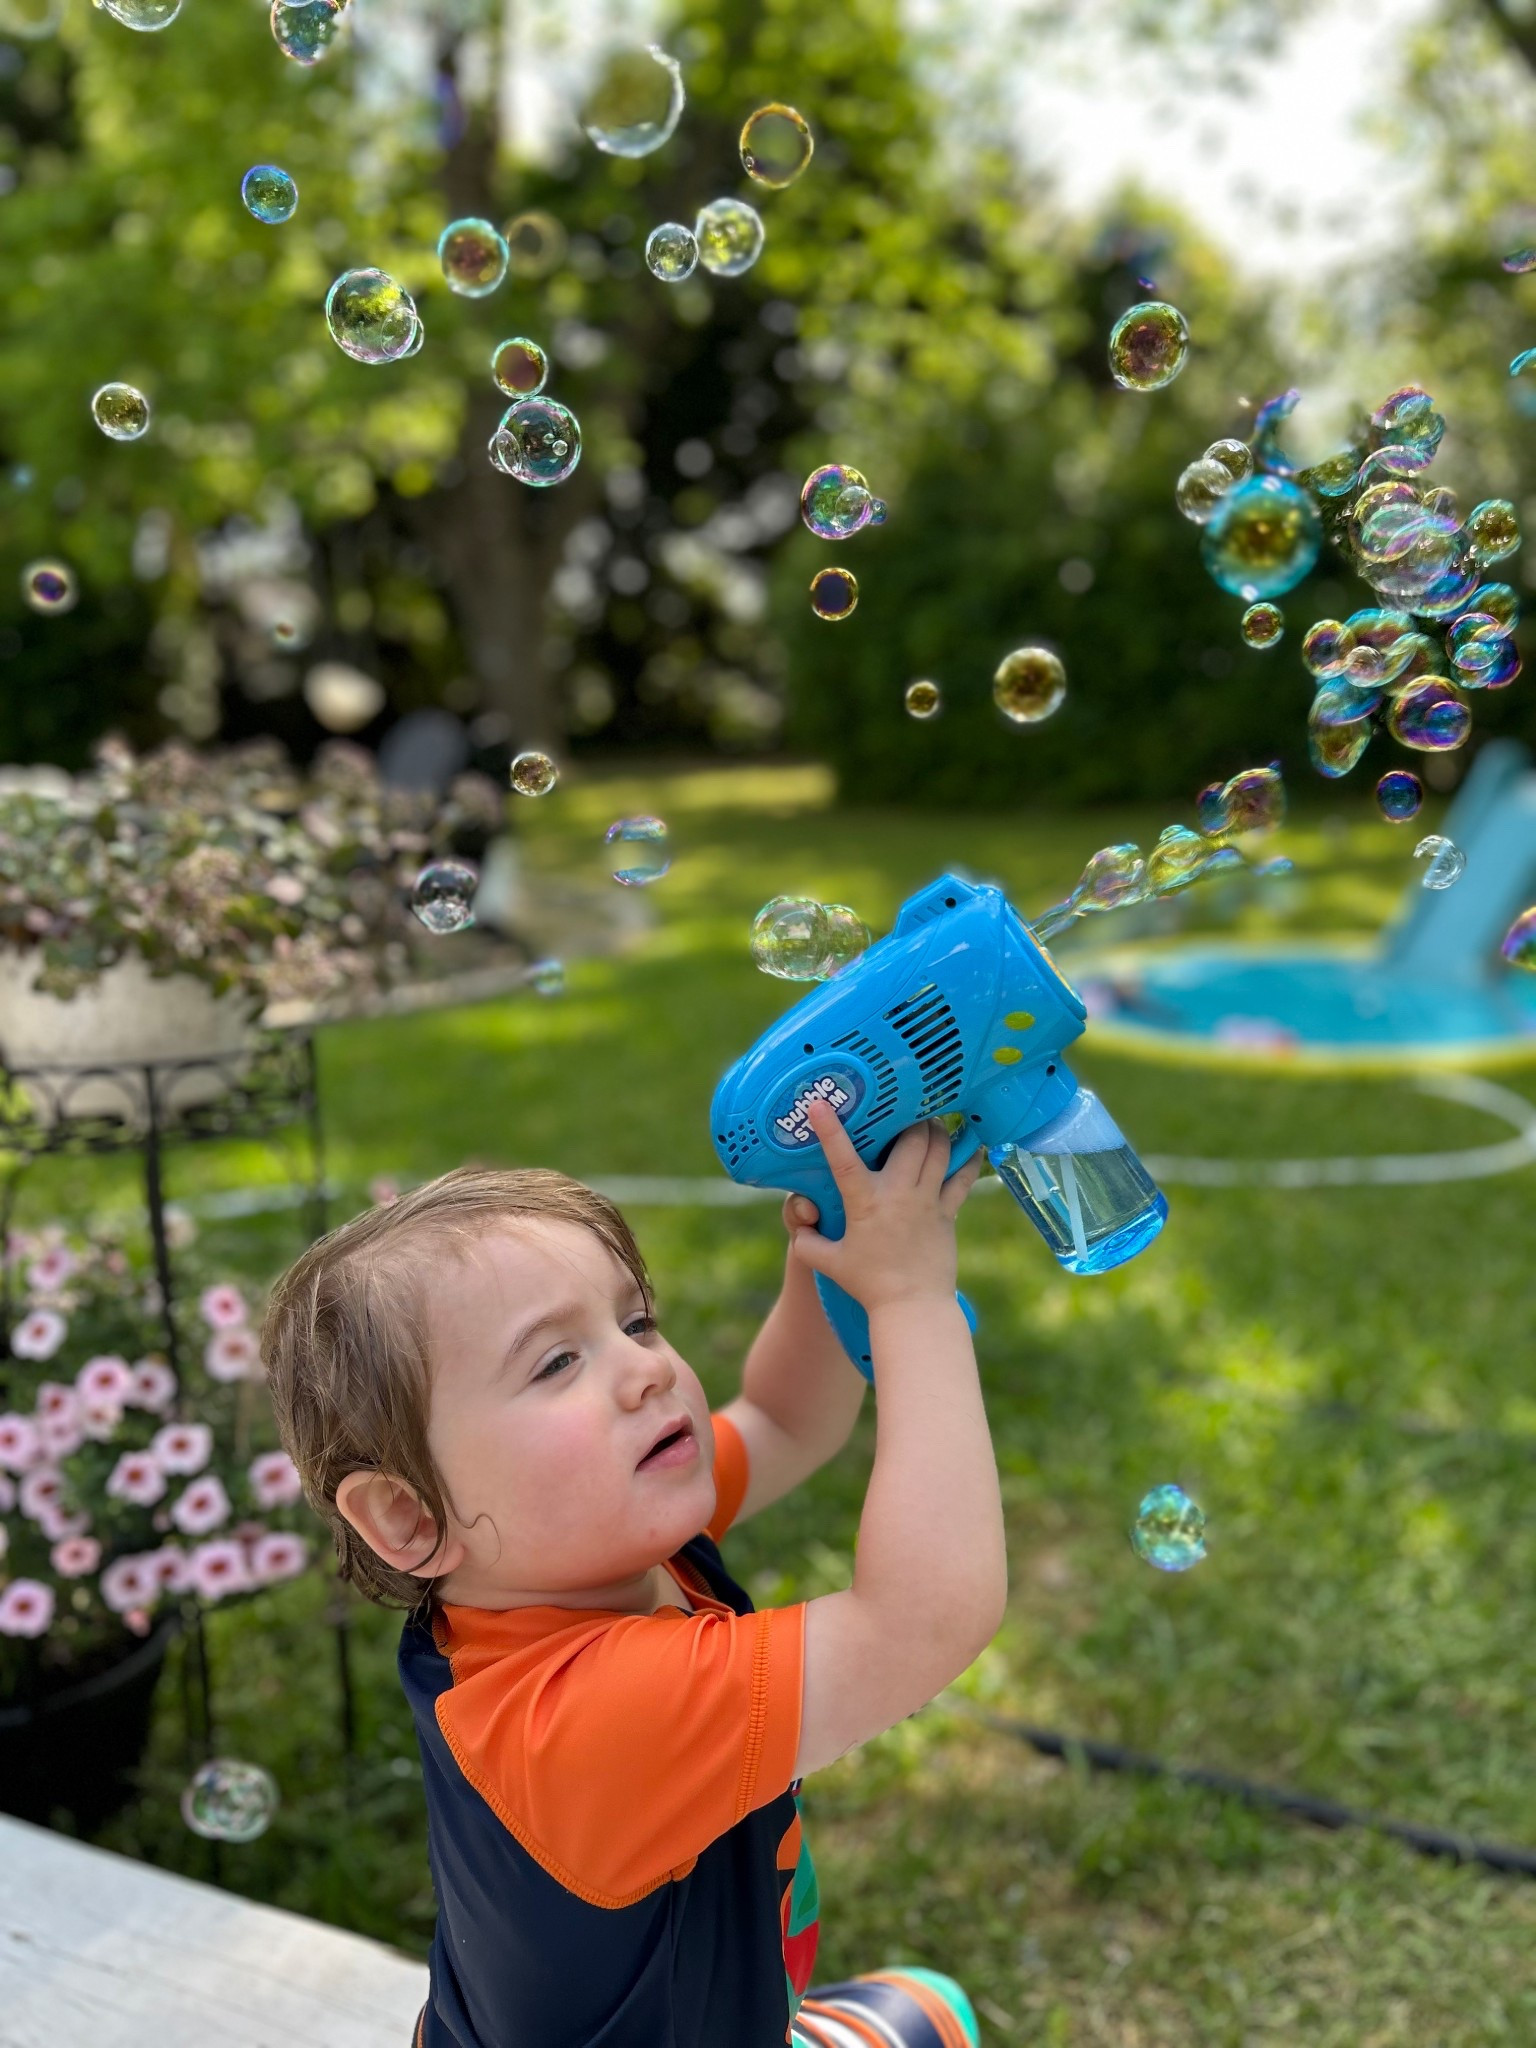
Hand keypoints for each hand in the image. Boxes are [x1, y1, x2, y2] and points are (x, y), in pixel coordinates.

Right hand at [787, 1097, 980, 1312]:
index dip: (831, 1130)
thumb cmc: (868, 1284)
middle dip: (908, 1117)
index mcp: (865, 1203)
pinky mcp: (948, 1212)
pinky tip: (971, 1143)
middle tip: (903, 1108)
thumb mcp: (828, 1262)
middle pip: (910, 1139)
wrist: (912, 1307)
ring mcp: (927, 1201)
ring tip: (929, 1120)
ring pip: (938, 1150)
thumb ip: (807, 1239)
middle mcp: (898, 1194)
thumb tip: (799, 1221)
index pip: (844, 1160)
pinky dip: (968, 1157)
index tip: (820, 1104)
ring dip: (934, 1130)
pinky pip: (963, 1176)